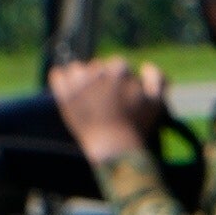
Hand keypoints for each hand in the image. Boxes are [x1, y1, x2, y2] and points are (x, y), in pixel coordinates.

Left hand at [48, 53, 159, 176]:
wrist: (115, 148)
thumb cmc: (138, 126)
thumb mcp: (158, 102)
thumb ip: (158, 79)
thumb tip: (146, 66)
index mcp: (119, 69)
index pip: (118, 66)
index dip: (121, 81)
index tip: (120, 97)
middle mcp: (98, 72)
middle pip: (97, 67)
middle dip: (101, 81)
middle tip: (105, 102)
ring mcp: (79, 83)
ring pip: (77, 69)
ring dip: (81, 79)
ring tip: (88, 99)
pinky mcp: (64, 95)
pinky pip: (57, 75)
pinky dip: (62, 81)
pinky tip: (70, 93)